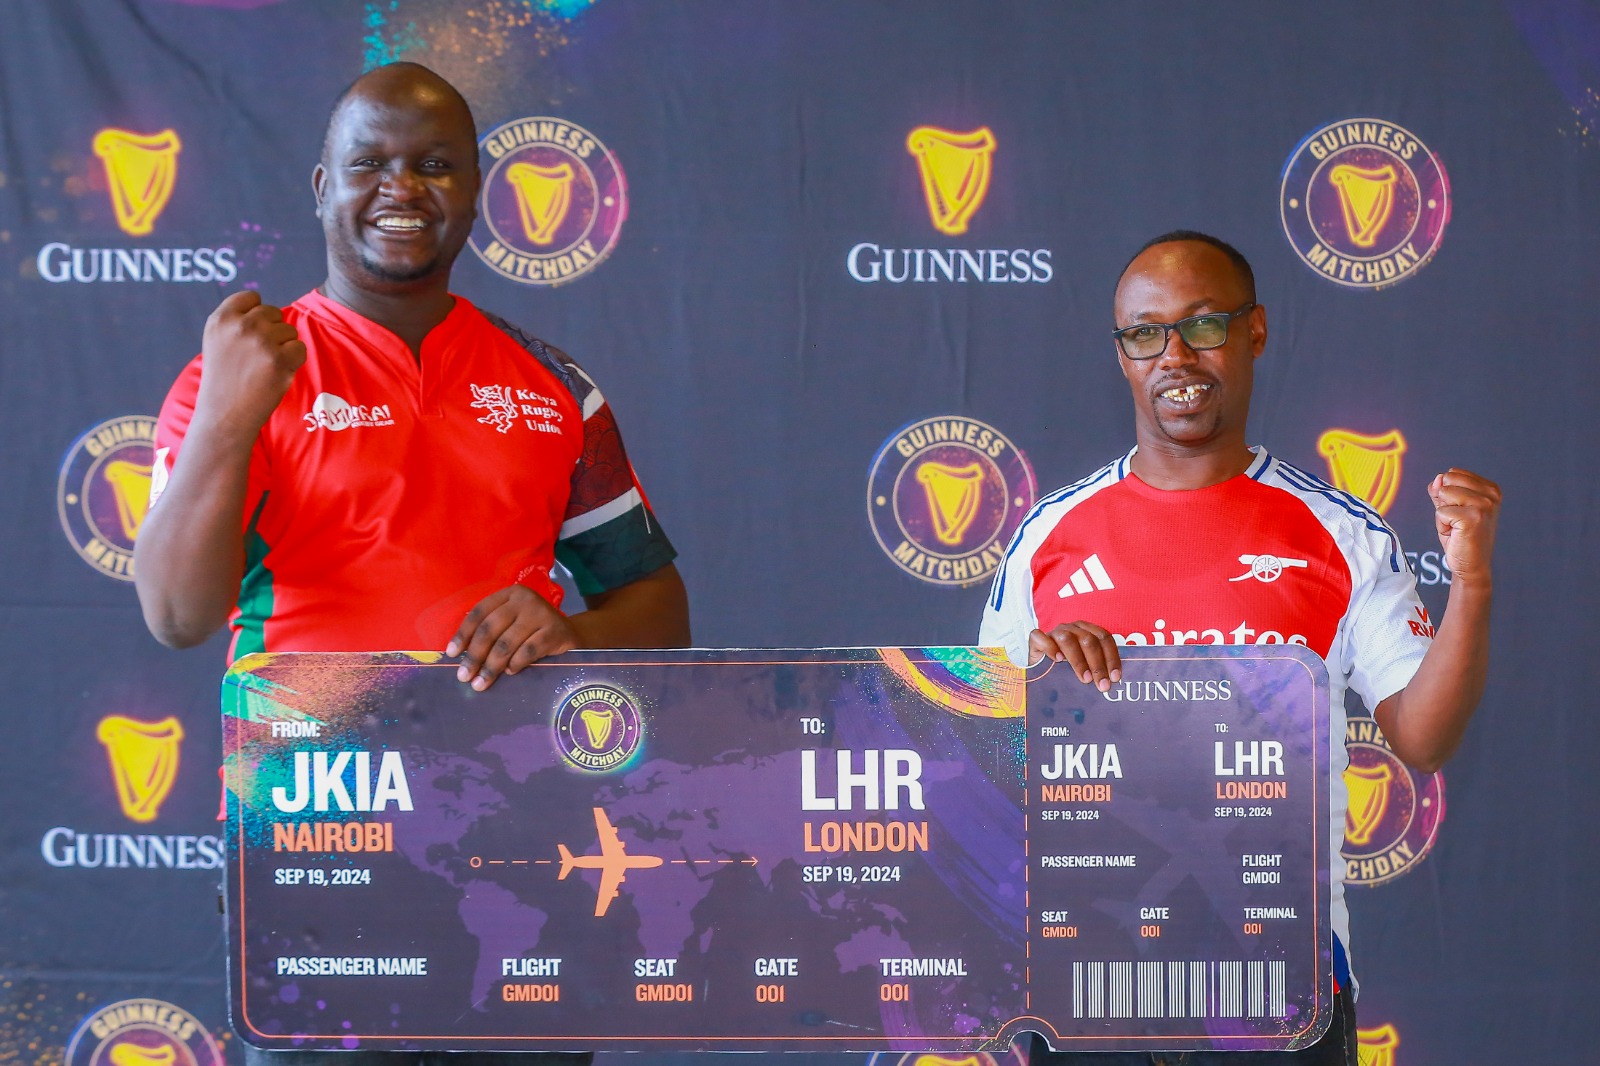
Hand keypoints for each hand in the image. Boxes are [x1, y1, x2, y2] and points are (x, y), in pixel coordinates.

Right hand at [195, 290, 305, 434]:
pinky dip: (294, 361)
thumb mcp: (217, 341)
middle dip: (272, 332)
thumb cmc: (225, 378)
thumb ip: (237, 321)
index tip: (250, 335)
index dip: (257, 314)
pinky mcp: (279, 359)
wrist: (225, 414)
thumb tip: (269, 309)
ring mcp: (260, 341)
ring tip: (263, 367)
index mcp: (220, 319)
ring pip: (289, 330)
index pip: (251, 297)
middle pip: (274, 312)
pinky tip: (276, 374)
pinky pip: (300, 348)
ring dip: (283, 347)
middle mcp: (240, 326)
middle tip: (257, 357)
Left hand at [446, 585, 577, 690]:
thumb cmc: (533, 632)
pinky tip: (509, 673)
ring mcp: (541, 614)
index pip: (479, 612)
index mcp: (509, 594)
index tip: (451, 654)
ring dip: (491, 666)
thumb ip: (492, 632)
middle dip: (474, 655)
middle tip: (464, 676)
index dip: (463, 634)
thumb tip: (460, 656)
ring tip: (481, 683)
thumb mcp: (512, 624)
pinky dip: (515, 665)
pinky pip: (528, 651)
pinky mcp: (555, 631)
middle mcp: (525, 599)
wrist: (572, 636)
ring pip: (507, 643)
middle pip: (490, 628)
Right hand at [1029, 621, 1121, 691]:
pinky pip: (1042, 638)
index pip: (1104, 638)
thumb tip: (1113, 682)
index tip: (1115, 677)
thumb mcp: (1085, 667)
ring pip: (1068, 640)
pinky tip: (1057, 660)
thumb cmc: (1066, 670)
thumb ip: (1097, 668)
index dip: (1111, 657)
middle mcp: (1072, 628)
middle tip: (1102, 685)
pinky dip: (1050, 648)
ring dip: (1078, 661)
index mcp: (1087, 630)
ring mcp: (1054, 632)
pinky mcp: (1036, 639)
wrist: (1041, 671)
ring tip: (1085, 679)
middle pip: (1089, 640)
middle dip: (1098, 665)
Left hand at [1427, 468, 1500, 586]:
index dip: (1447, 494)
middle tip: (1457, 521)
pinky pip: (1441, 511)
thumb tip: (1437, 478)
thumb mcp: (1450, 508)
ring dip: (1443, 513)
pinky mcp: (1473, 517)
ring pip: (1443, 493)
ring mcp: (1484, 505)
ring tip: (1457, 527)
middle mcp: (1491, 494)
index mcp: (1490, 488)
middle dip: (1444, 501)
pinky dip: (1442, 525)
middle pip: (1447, 479)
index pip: (1453, 473)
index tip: (1460, 512)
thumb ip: (1442, 491)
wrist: (1471, 565)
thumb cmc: (1461, 536)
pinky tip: (1456, 534)